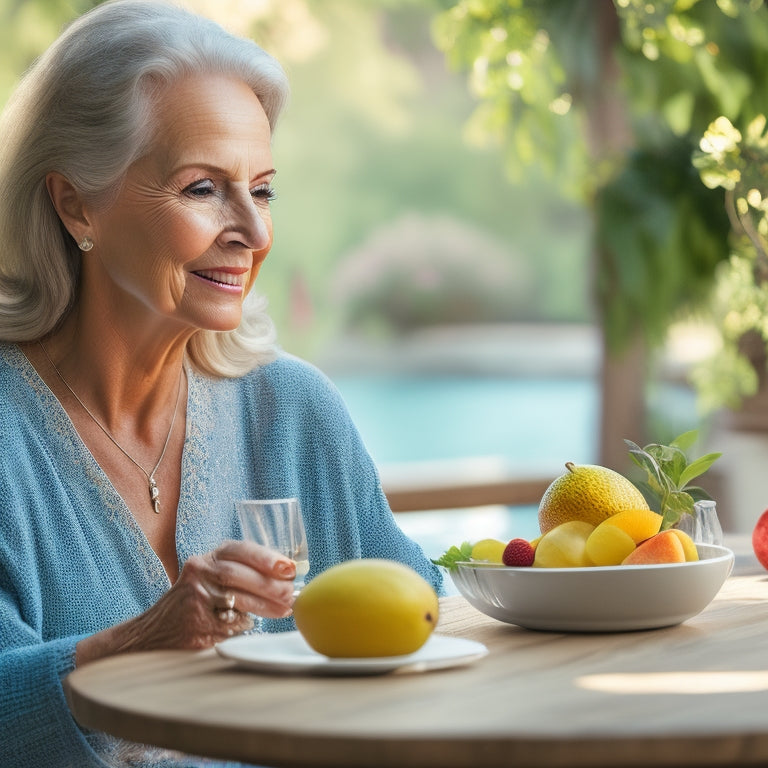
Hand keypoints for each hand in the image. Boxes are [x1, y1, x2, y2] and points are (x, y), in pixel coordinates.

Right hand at [75, 541, 295, 665]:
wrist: (156, 631)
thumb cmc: (197, 604)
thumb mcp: (213, 580)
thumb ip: (242, 575)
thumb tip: (286, 580)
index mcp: (208, 558)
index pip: (240, 550)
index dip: (267, 558)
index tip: (288, 568)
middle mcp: (199, 571)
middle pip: (238, 573)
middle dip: (269, 584)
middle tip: (289, 594)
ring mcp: (194, 596)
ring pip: (236, 597)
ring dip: (265, 605)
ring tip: (283, 610)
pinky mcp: (195, 620)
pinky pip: (229, 621)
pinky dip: (245, 622)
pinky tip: (253, 622)